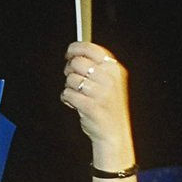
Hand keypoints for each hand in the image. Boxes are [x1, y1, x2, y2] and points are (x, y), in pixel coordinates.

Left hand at [60, 42, 133, 170]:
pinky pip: (67, 93)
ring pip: (70, 79)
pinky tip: (76, 104)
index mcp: (115, 69)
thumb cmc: (107, 105)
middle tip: (73, 79)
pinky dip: (67, 99)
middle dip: (70, 70)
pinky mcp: (89, 105)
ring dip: (69, 87)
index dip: (76, 48)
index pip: (91, 48)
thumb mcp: (109, 82)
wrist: (113, 133)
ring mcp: (100, 92)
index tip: (69, 53)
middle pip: (77, 62)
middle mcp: (109, 79)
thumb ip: (96, 67)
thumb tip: (74, 53)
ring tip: (79, 96)